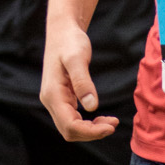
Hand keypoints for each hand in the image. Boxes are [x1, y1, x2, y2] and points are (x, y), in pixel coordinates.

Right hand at [41, 18, 118, 141]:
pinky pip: (72, 119)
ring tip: (111, 122)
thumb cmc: (70, 42)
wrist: (62, 31)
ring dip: (91, 130)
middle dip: (92, 133)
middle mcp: (50, 101)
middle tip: (114, 124)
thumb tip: (91, 106)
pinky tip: (101, 117)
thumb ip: (83, 82)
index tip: (111, 127)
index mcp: (53, 94)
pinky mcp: (61, 99)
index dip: (91, 132)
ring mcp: (54, 101)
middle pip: (69, 131)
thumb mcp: (77, 58)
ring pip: (70, 128)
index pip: (70, 125)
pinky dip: (88, 123)